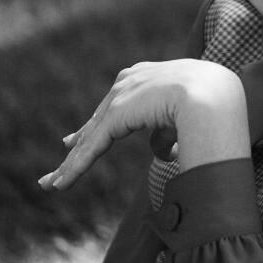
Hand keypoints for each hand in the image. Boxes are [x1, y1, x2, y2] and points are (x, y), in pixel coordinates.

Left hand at [39, 59, 248, 191]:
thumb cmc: (208, 102)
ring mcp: (120, 97)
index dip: (96, 125)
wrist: (210, 91)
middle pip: (97, 121)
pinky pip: (92, 148)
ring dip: (71, 164)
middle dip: (78, 144)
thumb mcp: (183, 118)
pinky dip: (76, 168)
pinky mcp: (115, 115)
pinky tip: (60, 185)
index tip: (76, 140)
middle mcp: (127, 82)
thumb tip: (160, 155)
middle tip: (60, 165)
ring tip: (52, 185)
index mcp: (145, 76)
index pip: (114, 104)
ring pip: (91, 138)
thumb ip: (165, 134)